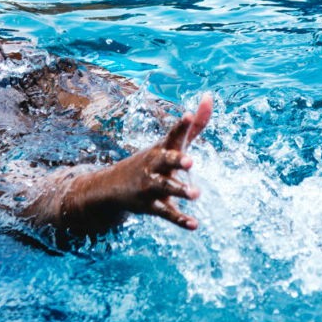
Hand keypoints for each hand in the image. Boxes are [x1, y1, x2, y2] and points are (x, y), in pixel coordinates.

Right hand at [63, 93, 212, 230]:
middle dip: (177, 160)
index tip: (188, 116)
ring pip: (166, 188)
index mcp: (162, 148)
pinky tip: (194, 224)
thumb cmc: (153, 161)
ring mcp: (151, 186)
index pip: (173, 134)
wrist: (111, 187)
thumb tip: (210, 97)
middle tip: (190, 162)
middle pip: (166, 160)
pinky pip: (166, 213)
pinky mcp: (151, 207)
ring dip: (180, 190)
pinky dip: (180, 219)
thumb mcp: (171, 143)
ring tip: (195, 194)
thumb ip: (194, 125)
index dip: (181, 126)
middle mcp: (155, 165)